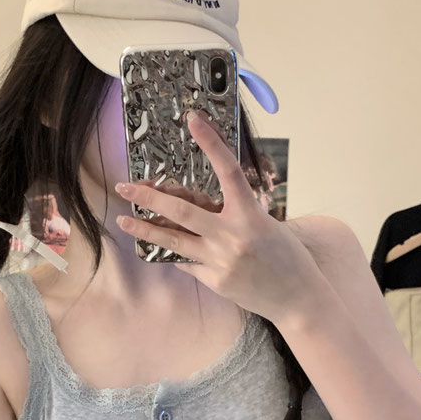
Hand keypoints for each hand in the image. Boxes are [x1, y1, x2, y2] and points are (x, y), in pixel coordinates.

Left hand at [114, 111, 326, 325]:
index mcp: (251, 214)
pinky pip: (184, 261)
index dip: (211, 143)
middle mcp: (232, 235)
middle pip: (181, 210)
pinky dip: (172, 251)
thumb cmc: (287, 257)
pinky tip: (157, 246)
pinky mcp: (214, 280)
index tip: (193, 120)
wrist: (298, 298)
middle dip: (149, 197)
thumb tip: (200, 204)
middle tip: (125, 187)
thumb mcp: (267, 225)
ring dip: (144, 229)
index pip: (228, 170)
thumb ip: (236, 213)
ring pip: (172, 240)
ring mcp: (220, 260)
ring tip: (122, 220)